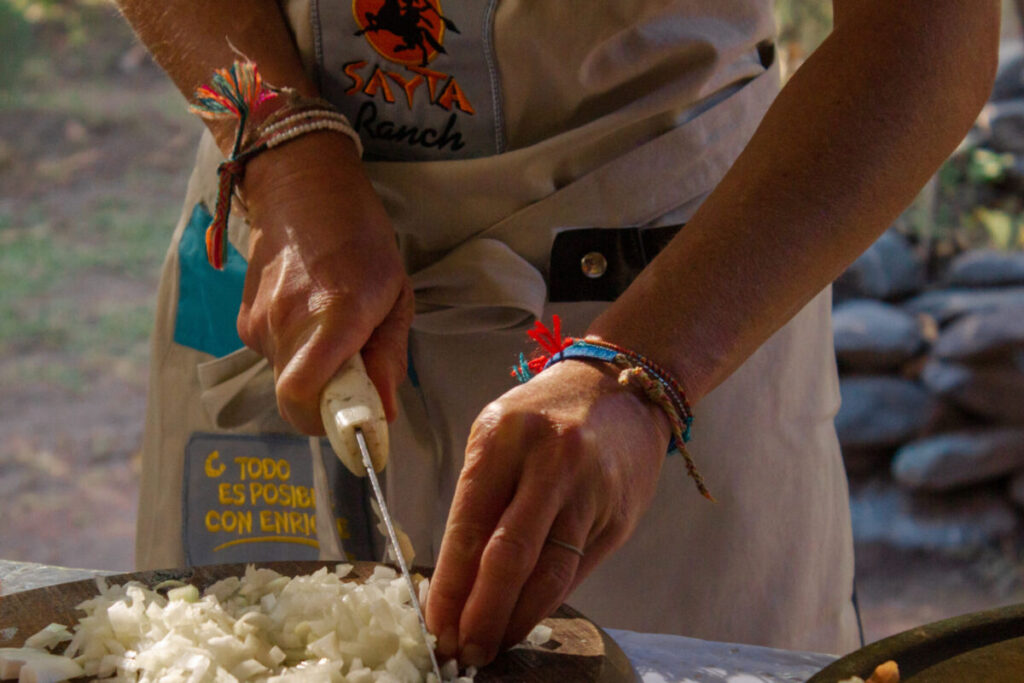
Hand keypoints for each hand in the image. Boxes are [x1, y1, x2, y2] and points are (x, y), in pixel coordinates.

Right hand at [236, 131, 412, 433]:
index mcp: (334, 316)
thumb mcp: (394, 293)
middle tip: (356, 378)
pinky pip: (274, 358)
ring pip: (286, 380)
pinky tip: (312, 315)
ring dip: (315, 373)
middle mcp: (288, 324)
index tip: (357, 424)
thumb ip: (388, 356)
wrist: (302, 188)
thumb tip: (382, 411)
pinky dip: (297, 353)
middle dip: (328, 404)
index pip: (303, 399)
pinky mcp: (245, 320)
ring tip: (337, 330)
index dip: (327, 424)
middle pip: (296, 401)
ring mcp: (259, 322)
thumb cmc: (359, 236)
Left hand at [425, 359, 671, 666]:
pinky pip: (578, 572)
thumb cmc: (544, 414)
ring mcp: (591, 491)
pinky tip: (525, 618)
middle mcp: (550, 462)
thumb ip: (477, 498)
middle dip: (481, 615)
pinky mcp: (619, 516)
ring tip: (491, 645)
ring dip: (516, 620)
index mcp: (504, 437)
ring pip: (549, 575)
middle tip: (461, 651)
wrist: (621, 389)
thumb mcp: (497, 434)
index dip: (450, 585)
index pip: (469, 526)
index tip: (435, 623)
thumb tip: (454, 579)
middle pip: (510, 558)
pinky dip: (547, 601)